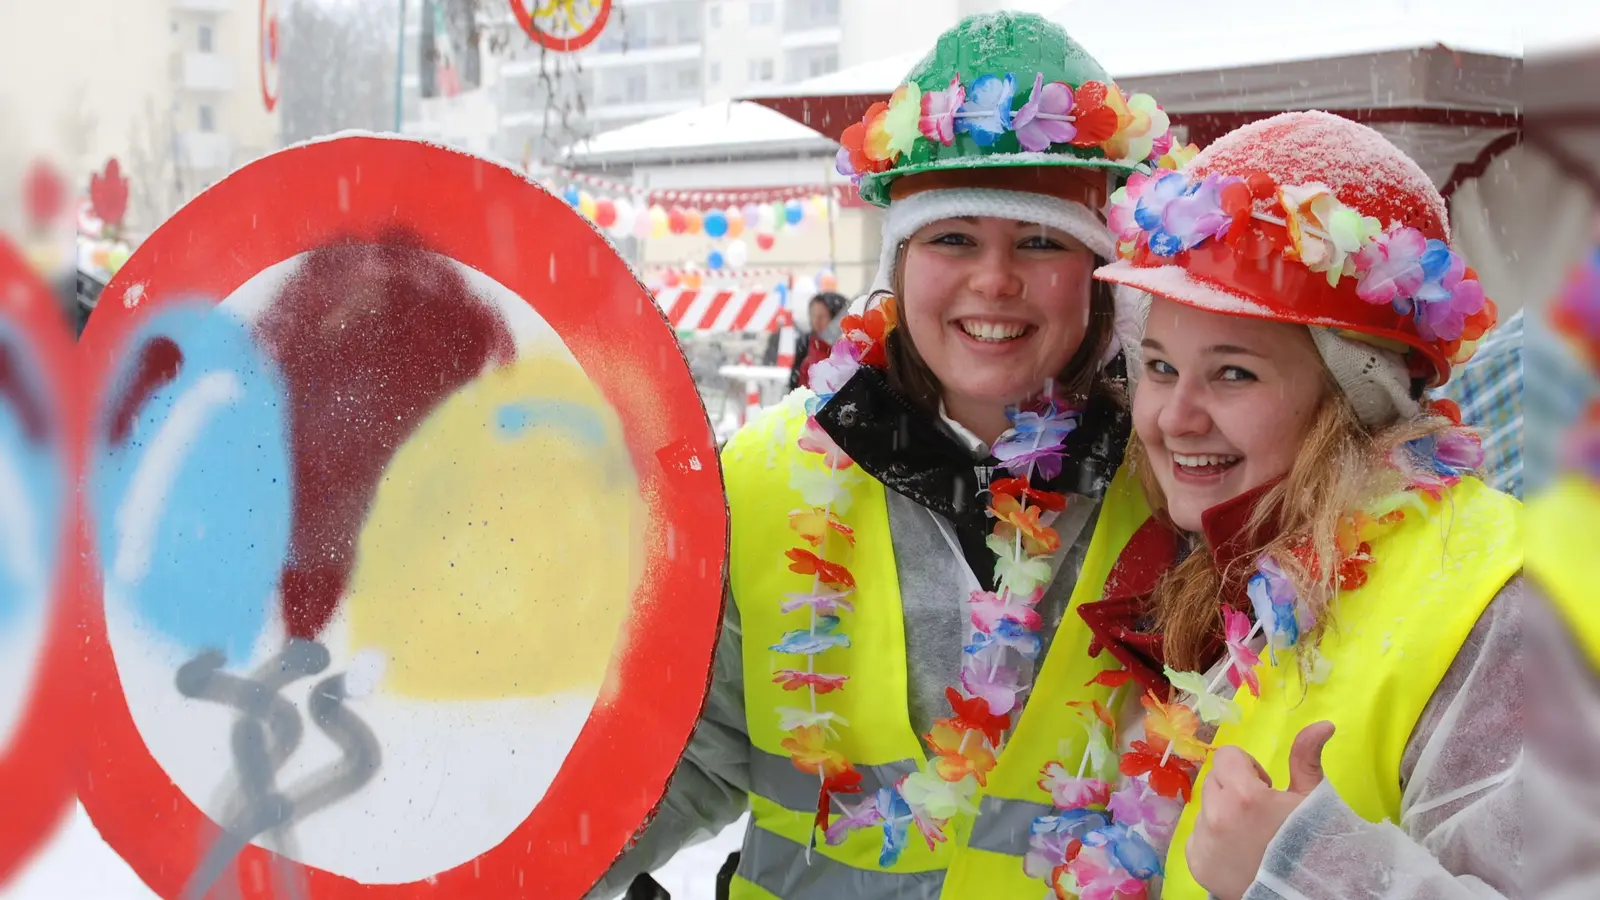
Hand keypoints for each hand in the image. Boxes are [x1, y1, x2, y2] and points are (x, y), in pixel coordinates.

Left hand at [1185, 721, 1334, 899]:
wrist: (1303, 892)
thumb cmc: (1311, 844)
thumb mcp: (1311, 800)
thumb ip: (1306, 758)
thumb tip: (1323, 723)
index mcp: (1243, 795)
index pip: (1228, 757)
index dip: (1250, 769)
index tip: (1267, 791)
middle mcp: (1216, 815)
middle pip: (1215, 780)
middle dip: (1235, 789)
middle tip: (1260, 814)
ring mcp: (1202, 840)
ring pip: (1205, 807)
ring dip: (1223, 813)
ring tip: (1251, 836)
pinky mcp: (1195, 860)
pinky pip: (1197, 834)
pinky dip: (1213, 838)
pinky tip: (1237, 852)